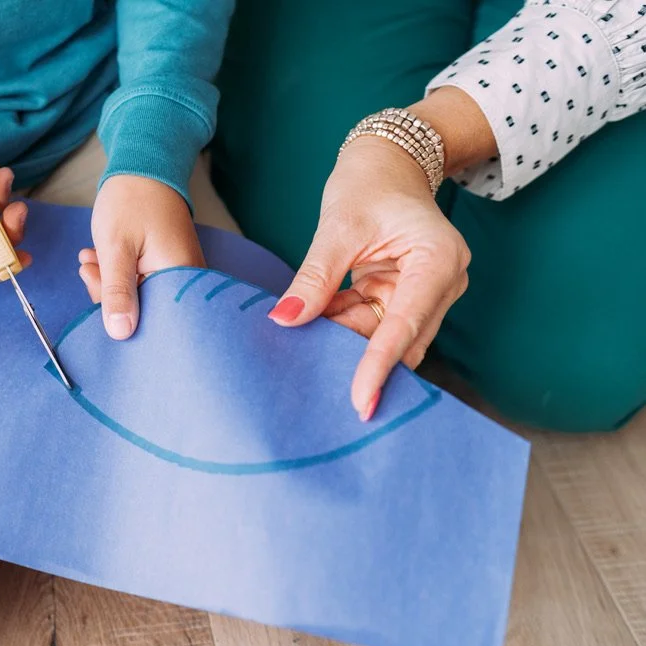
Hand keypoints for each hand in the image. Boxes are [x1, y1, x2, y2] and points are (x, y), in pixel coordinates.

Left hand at [79, 175, 204, 339]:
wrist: (144, 168)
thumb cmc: (132, 202)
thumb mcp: (116, 247)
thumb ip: (117, 291)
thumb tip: (119, 334)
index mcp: (180, 279)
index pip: (149, 320)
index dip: (117, 312)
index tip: (93, 281)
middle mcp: (187, 283)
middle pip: (144, 312)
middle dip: (110, 295)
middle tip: (89, 265)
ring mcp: (178, 277)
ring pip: (139, 299)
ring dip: (110, 283)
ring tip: (93, 257)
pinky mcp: (168, 271)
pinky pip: (142, 285)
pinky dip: (120, 276)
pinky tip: (102, 259)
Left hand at [268, 136, 470, 419]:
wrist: (386, 164)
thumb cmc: (369, 184)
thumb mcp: (338, 227)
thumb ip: (315, 277)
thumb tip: (285, 320)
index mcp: (437, 261)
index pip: (404, 325)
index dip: (379, 366)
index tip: (360, 401)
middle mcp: (441, 282)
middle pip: (398, 338)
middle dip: (356, 354)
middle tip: (311, 371)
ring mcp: (426, 292)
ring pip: (383, 336)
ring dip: (345, 336)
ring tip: (307, 331)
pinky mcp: (406, 296)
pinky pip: (373, 324)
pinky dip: (344, 323)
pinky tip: (317, 317)